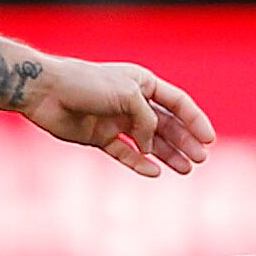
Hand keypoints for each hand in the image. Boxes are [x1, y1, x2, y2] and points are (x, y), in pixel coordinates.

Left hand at [18, 56, 216, 177]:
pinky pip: (124, 153)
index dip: (195, 120)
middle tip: (200, 160)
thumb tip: (151, 147)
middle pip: (166, 125)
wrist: (46, 91)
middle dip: (184, 141)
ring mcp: (115, 121)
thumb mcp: (128, 96)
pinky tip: (154, 172)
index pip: (177, 103)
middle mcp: (131, 102)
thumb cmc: (87, 84)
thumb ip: (148, 121)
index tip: (209, 140)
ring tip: (185, 170)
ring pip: (148, 141)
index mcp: (142, 83)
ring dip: (167, 154)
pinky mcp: (98, 137)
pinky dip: (139, 163)